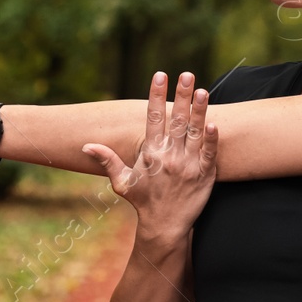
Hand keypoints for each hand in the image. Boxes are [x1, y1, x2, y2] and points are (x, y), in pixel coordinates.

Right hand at [83, 71, 217, 243]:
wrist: (165, 227)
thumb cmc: (143, 201)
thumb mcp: (121, 182)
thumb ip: (108, 160)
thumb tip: (87, 145)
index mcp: (151, 153)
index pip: (153, 118)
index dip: (156, 95)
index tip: (160, 75)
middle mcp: (170, 156)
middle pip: (176, 120)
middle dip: (181, 96)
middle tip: (186, 74)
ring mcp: (188, 165)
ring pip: (195, 133)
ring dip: (199, 111)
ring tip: (202, 91)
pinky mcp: (204, 175)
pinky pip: (209, 154)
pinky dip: (212, 139)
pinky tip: (215, 123)